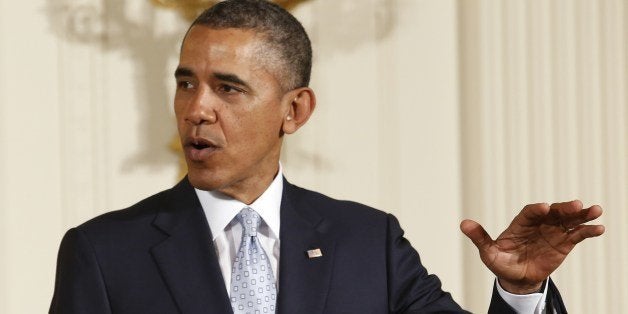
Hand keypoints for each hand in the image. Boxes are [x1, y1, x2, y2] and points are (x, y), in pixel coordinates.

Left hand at [460, 200, 604, 293]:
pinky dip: (587, 231)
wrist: (517, 278)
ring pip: (568, 220)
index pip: (529, 213)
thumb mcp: (488, 252)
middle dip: (564, 208)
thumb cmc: (501, 262)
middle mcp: (538, 224)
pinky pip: (577, 235)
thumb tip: (464, 223)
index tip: (544, 207)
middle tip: (577, 204)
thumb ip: (479, 237)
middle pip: (553, 212)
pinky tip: (599, 228)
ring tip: (595, 210)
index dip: (536, 210)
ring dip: (581, 215)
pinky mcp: (564, 243)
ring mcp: (552, 232)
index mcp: (520, 224)